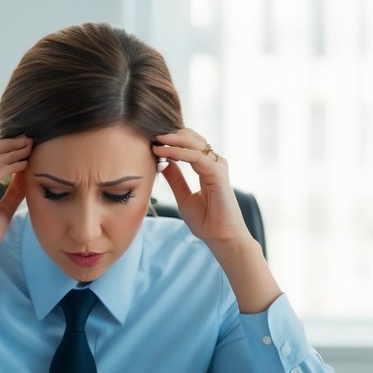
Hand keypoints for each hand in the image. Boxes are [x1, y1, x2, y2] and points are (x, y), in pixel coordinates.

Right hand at [0, 136, 30, 273]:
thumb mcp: (3, 210)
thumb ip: (12, 193)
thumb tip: (26, 177)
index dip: (7, 148)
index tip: (27, 145)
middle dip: (10, 144)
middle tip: (30, 139)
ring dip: (12, 152)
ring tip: (30, 148)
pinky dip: (9, 167)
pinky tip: (23, 164)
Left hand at [153, 129, 253, 256]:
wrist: (221, 238)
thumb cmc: (207, 221)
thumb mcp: (183, 196)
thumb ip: (176, 179)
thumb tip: (163, 163)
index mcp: (207, 167)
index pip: (190, 144)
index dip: (172, 140)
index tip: (152, 141)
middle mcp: (214, 163)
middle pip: (192, 139)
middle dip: (171, 135)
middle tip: (151, 134)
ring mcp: (217, 167)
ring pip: (194, 144)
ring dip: (173, 140)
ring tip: (155, 140)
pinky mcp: (218, 173)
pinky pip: (196, 157)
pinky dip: (178, 153)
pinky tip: (164, 153)